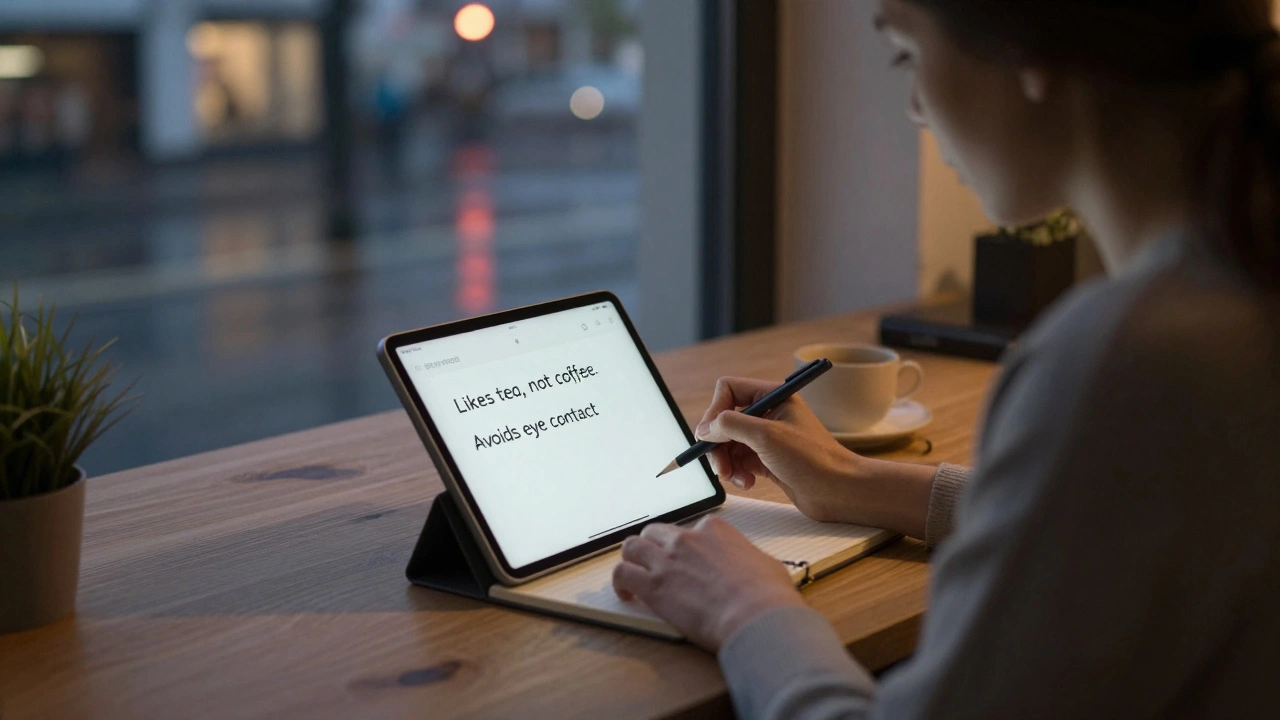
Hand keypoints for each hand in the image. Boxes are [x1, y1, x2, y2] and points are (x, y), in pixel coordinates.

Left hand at [612, 515, 804, 650]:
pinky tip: (626, 593)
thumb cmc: (766, 595)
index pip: (690, 528)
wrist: (755, 616)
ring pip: (631, 547)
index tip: (687, 559)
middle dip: (653, 546)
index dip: (686, 546)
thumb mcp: (766, 564)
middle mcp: (686, 539)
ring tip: (633, 573)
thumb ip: (749, 559)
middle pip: (655, 532)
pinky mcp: (653, 586)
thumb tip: (752, 567)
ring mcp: (666, 560)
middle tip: (654, 562)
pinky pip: (622, 573)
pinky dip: (620, 582)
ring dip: (631, 558)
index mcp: (714, 529)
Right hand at [694, 376, 862, 522]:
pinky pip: (739, 461)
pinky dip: (737, 472)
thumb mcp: (767, 436)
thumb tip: (705, 428)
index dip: (714, 411)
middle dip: (717, 444)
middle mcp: (769, 412)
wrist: (838, 491)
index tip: (710, 436)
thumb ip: (731, 425)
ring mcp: (767, 437)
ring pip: (729, 443)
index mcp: (773, 395)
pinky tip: (748, 483)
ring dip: (726, 462)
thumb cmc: (812, 459)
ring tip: (734, 478)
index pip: (728, 390)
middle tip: (719, 466)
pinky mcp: (767, 459)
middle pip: (724, 420)